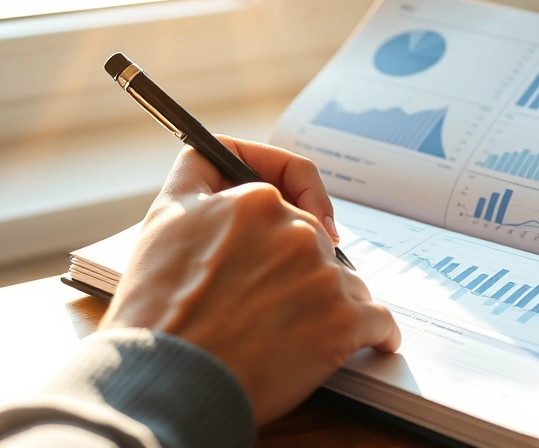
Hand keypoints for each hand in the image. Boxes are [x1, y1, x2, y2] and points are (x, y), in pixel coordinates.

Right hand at [98, 136, 401, 423]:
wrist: (169, 380)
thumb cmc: (158, 310)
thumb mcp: (165, 218)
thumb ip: (199, 176)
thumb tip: (223, 159)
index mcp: (256, 201)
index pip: (292, 181)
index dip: (298, 193)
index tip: (309, 211)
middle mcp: (296, 230)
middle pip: (320, 238)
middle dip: (301, 264)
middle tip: (270, 298)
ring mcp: (323, 276)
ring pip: (347, 280)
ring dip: (330, 301)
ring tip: (294, 334)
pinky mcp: (343, 322)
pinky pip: (380, 321)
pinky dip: (377, 334)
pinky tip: (370, 342)